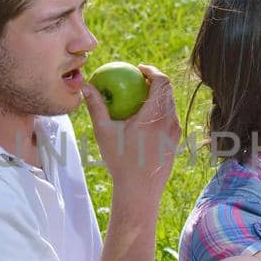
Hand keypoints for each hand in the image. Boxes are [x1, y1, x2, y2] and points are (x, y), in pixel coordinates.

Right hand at [82, 64, 179, 199]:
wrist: (139, 191)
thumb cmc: (120, 161)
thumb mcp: (105, 132)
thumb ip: (96, 106)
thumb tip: (85, 86)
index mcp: (156, 115)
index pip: (161, 81)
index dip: (151, 70)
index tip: (138, 69)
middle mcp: (170, 121)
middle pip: (168, 91)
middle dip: (155, 81)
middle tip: (138, 79)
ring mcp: (175, 133)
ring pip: (170, 106)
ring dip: (157, 97)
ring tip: (139, 98)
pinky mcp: (175, 142)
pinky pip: (169, 120)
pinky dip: (159, 112)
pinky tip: (143, 119)